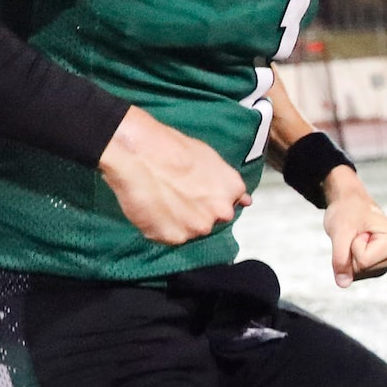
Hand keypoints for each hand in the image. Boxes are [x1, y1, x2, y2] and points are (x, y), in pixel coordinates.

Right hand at [99, 106, 246, 245]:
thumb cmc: (171, 148)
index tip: (192, 191)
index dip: (206, 199)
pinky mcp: (173, 238)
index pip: (226, 205)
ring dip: (176, 221)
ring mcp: (197, 227)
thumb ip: (228, 184)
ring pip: (188, 230)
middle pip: (209, 220)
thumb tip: (247, 201)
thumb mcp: (210, 157)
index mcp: (232, 191)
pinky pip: (166, 236)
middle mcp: (221, 213)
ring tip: (160, 198)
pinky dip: (158, 227)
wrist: (139, 154)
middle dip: (194, 212)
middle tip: (173, 194)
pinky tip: (150, 207)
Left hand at [321, 170, 386, 285]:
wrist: (351, 205)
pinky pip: (357, 275)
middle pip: (362, 269)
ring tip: (357, 238)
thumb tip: (343, 284)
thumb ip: (340, 259)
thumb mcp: (340, 232)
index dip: (352, 245)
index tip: (359, 230)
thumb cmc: (348, 212)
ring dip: (350, 257)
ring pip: (359, 274)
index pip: (364, 261)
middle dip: (351, 253)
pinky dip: (351, 261)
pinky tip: (358, 246)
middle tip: (356, 234)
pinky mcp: (380, 269)